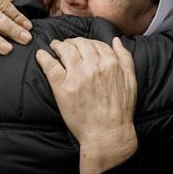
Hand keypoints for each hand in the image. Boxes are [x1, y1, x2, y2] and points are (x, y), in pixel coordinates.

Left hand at [36, 37, 137, 173]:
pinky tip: (41, 54)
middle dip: (72, 41)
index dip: (87, 42)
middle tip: (66, 43)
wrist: (108, 133)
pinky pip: (51, 67)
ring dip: (58, 45)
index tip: (82, 44)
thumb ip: (125, 58)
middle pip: (80, 44)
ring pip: (65, 51)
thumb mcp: (130, 80)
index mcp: (110, 63)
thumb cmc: (121, 109)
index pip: (96, 44)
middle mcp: (93, 66)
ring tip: (54, 45)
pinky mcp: (63, 88)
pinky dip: (44, 58)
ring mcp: (77, 76)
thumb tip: (116, 40)